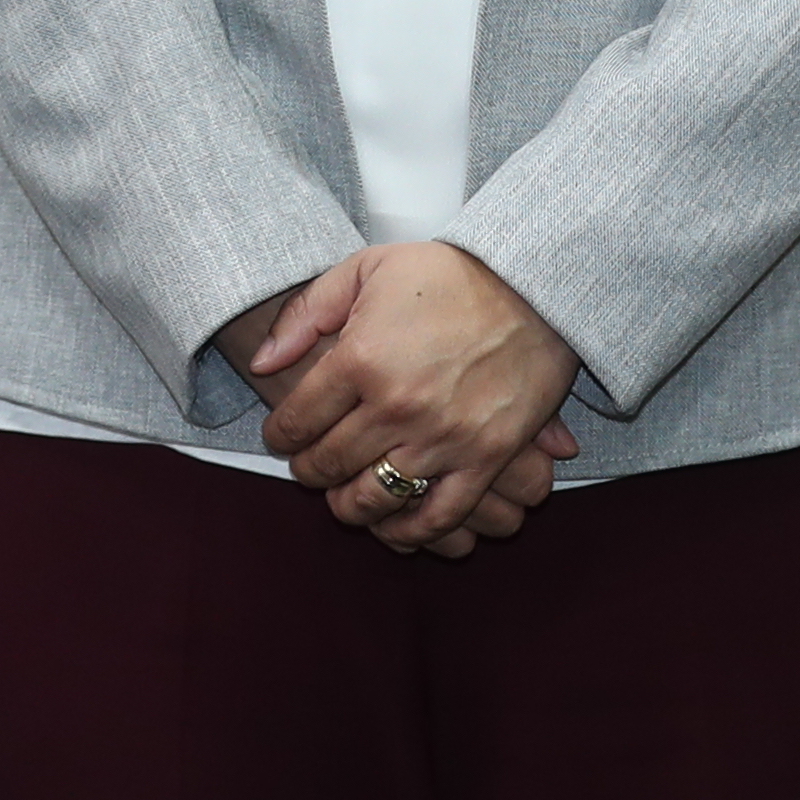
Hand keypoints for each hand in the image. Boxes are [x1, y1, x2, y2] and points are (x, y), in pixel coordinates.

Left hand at [247, 241, 583, 549]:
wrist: (536, 283)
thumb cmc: (450, 274)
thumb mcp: (368, 268)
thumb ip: (307, 313)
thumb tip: (263, 361)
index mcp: (362, 357)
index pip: (297, 420)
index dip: (279, 436)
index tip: (280, 438)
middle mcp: (396, 405)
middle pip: (328, 463)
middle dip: (308, 471)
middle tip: (308, 467)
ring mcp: (442, 437)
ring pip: (372, 499)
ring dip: (348, 506)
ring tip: (344, 495)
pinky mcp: (485, 459)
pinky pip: (436, 517)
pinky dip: (407, 531)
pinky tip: (393, 524)